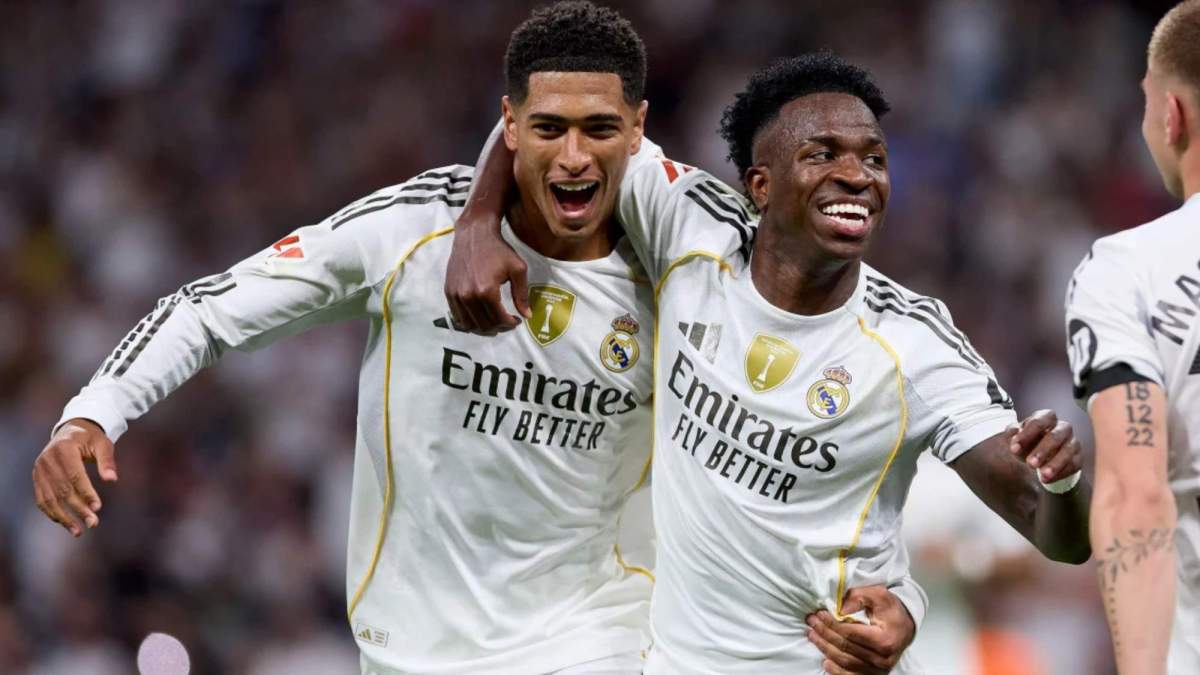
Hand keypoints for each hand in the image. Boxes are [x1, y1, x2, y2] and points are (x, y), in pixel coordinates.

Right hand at [32, 418, 117, 536]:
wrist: (70, 431)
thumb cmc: (91, 438)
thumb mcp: (103, 444)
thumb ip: (107, 461)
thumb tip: (112, 480)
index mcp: (64, 449)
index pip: (74, 475)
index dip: (86, 493)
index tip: (98, 508)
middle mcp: (47, 460)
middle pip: (62, 490)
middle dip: (78, 509)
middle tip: (93, 523)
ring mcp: (39, 470)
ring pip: (50, 498)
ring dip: (64, 517)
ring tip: (79, 531)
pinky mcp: (36, 478)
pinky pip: (42, 499)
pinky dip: (52, 513)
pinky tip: (66, 524)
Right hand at [444, 210, 529, 333]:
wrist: (474, 233)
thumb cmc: (498, 249)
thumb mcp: (518, 269)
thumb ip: (522, 295)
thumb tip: (526, 315)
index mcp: (487, 291)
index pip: (499, 319)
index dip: (510, 324)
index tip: (516, 321)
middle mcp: (469, 296)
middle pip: (484, 325)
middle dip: (498, 328)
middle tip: (506, 322)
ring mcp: (456, 295)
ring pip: (469, 325)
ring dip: (483, 328)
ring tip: (493, 322)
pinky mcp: (449, 291)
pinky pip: (457, 316)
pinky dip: (469, 321)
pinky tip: (479, 315)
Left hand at [806, 585, 914, 673]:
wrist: (905, 627)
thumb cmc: (890, 610)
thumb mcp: (878, 595)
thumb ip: (858, 598)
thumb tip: (838, 608)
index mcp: (885, 639)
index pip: (850, 633)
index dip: (831, 623)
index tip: (818, 614)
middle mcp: (883, 658)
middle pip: (845, 648)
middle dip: (824, 634)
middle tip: (811, 623)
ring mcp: (879, 669)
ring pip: (845, 662)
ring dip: (826, 649)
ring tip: (813, 636)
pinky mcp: (875, 674)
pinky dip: (837, 671)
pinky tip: (825, 662)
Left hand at [1006, 409, 1082, 482]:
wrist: (1044, 457)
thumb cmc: (1029, 442)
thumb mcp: (1018, 437)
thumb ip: (1013, 433)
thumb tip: (1013, 431)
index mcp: (1046, 418)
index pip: (1038, 422)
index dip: (1026, 435)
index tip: (1013, 449)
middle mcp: (1063, 427)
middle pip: (1055, 436)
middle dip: (1042, 451)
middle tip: (1030, 464)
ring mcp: (1073, 442)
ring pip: (1067, 451)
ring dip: (1055, 464)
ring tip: (1043, 475)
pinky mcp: (1078, 457)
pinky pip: (1073, 464)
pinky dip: (1061, 473)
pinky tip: (1048, 479)